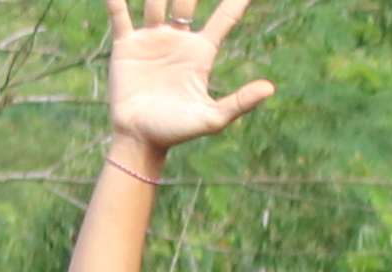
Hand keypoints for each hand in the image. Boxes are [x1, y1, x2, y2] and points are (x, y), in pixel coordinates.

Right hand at [103, 0, 272, 154]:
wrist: (141, 139)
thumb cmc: (178, 131)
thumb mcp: (212, 118)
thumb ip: (240, 102)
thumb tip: (270, 88)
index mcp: (201, 52)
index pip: (224, 17)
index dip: (236, 0)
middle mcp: (178, 40)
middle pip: (187, 0)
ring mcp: (152, 39)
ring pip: (156, 1)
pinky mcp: (127, 44)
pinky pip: (120, 14)